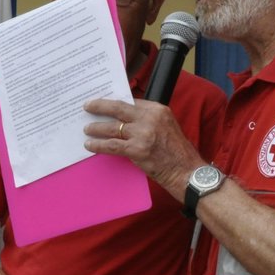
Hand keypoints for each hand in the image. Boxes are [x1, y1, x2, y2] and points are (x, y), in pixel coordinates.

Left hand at [82, 99, 204, 198]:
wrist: (187, 172)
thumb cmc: (178, 152)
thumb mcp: (167, 127)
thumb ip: (149, 121)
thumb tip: (125, 120)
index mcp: (158, 110)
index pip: (131, 102)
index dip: (115, 102)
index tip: (103, 103)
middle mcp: (150, 118)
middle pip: (118, 108)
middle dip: (100, 106)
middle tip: (88, 106)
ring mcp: (143, 133)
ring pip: (112, 127)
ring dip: (96, 128)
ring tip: (87, 129)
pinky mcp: (137, 149)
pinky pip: (112, 145)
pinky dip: (99, 145)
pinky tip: (90, 145)